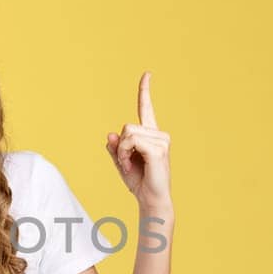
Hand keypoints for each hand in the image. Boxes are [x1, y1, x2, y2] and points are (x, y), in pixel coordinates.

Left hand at [105, 71, 171, 211]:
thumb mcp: (121, 162)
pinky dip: (124, 154)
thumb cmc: (139, 182)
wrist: (150, 199)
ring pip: (127, 133)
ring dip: (122, 151)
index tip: (147, 74)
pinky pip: (130, 141)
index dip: (145, 90)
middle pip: (127, 125)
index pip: (146, 108)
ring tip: (129, 164)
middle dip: (120, 145)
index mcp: (151, 134)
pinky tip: (130, 165)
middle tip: (125, 162)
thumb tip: (110, 133)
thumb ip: (115, 147)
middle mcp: (159, 134)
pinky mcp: (158, 149)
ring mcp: (161, 141)